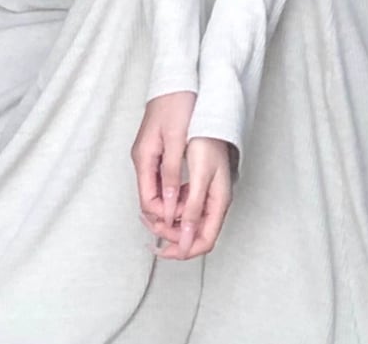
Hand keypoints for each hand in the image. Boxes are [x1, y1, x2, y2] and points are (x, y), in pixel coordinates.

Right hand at [131, 91, 195, 234]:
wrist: (177, 78)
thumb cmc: (177, 103)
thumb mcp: (176, 139)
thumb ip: (172, 172)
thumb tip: (170, 205)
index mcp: (144, 157)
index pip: (148, 201)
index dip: (164, 217)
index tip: (183, 225)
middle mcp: (143, 158)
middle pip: (150, 198)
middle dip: (167, 215)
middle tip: (190, 224)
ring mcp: (149, 154)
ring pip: (157, 190)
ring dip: (172, 204)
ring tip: (193, 211)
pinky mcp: (157, 149)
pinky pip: (162, 178)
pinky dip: (173, 190)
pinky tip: (189, 191)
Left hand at [139, 137, 232, 259]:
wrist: (207, 116)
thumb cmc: (208, 141)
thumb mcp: (200, 176)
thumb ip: (193, 207)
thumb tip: (186, 238)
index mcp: (218, 201)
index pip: (204, 240)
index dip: (183, 250)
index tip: (163, 249)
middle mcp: (214, 201)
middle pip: (194, 234)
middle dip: (171, 234)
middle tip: (151, 225)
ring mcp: (206, 193)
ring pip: (186, 220)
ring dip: (168, 221)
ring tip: (149, 214)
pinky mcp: (198, 185)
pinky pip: (183, 205)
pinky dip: (169, 207)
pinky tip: (158, 200)